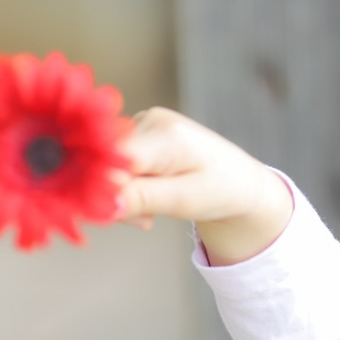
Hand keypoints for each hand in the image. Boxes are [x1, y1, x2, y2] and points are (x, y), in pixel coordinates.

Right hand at [117, 107, 292, 265]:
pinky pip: (114, 164)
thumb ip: (142, 199)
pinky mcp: (138, 134)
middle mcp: (151, 120)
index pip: (113, 157)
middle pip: (106, 162)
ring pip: (107, 166)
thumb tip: (100, 204)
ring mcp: (143, 124)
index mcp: (168, 134)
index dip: (103, 185)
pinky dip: (126, 187)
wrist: (239, 181)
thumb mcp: (185, 201)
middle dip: (116, 196)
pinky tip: (148, 198)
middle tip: (145, 219)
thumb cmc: (220, 190)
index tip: (111, 213)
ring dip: (122, 196)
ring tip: (152, 211)